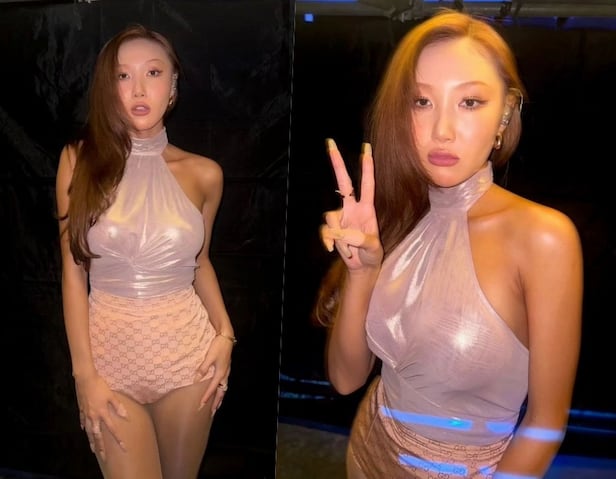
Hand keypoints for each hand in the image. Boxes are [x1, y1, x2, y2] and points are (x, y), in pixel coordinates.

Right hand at [75, 373, 127, 459]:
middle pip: (97, 435)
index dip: (118, 439)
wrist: (85, 379)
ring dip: (91, 441)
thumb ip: (118, 406)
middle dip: (101, 447)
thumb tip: (126, 416)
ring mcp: (86, 414)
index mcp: (102, 413)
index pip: (112, 429)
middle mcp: (93, 416)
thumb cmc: (100, 386)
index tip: (124, 447)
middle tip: (104, 457)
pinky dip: (83, 426)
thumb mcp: (111, 395)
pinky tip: (84, 430)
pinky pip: (82, 421)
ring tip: (93, 449)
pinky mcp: (81, 409)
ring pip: (88, 431)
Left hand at [194, 334, 232, 414]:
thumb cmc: (218, 346)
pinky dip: (221, 389)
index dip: (206, 398)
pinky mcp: (226, 367)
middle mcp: (225, 374)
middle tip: (213, 412)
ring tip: (217, 405)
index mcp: (221, 373)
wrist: (226, 336)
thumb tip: (196, 380)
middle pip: (222, 392)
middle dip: (217, 402)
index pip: (212, 389)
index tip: (201, 406)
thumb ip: (203, 368)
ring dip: (220, 397)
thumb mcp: (209, 357)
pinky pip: (224, 382)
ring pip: (224, 388)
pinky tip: (219, 389)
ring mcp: (227, 371)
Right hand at [320, 139, 382, 270]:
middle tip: (331, 142)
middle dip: (337, 163)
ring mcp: (340, 217)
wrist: (361, 267)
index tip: (366, 148)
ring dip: (339, 236)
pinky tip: (335, 251)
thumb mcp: (374, 249)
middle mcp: (352, 208)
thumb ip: (362, 240)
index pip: (367, 183)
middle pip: (343, 182)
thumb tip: (345, 233)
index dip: (366, 167)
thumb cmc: (372, 255)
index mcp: (367, 208)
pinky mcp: (331, 229)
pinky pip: (325, 231)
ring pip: (330, 216)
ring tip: (350, 250)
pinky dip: (330, 242)